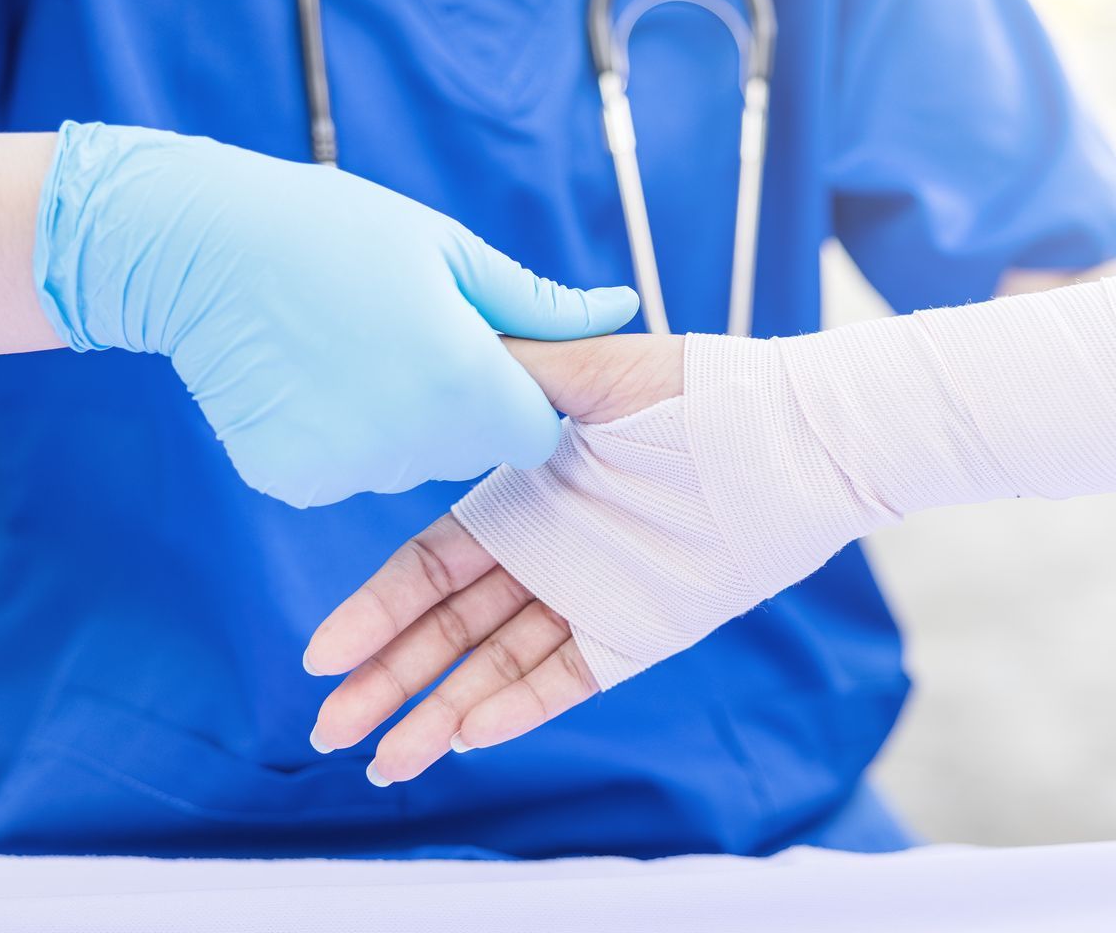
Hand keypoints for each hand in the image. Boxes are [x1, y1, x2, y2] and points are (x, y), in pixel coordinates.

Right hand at [34, 121, 639, 506]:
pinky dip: (335, 436)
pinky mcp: (291, 480)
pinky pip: (345, 470)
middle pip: (470, 449)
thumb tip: (626, 310)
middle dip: (456, 404)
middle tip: (401, 335)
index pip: (534, 432)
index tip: (480, 351)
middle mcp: (410, 440)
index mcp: (464, 379)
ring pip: (406, 462)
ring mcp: (345, 468)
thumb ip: (543, 305)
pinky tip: (305, 378)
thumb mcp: (451, 251)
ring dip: (395, 421)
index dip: (516, 394)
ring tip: (347, 347)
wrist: (196, 246)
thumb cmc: (336, 231)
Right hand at [302, 332, 682, 783]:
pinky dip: (519, 706)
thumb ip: (513, 374)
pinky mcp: (641, 630)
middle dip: (386, 681)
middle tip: (328, 730)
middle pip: (448, 631)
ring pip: (497, 666)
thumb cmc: (702, 389)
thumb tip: (434, 355)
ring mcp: (591, 596)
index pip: (430, 568)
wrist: (794, 434)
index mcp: (524, 495)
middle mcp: (546, 554)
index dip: (374, 610)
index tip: (321, 654)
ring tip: (385, 760)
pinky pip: (568, 677)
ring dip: (440, 712)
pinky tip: (467, 736)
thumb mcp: (593, 371)